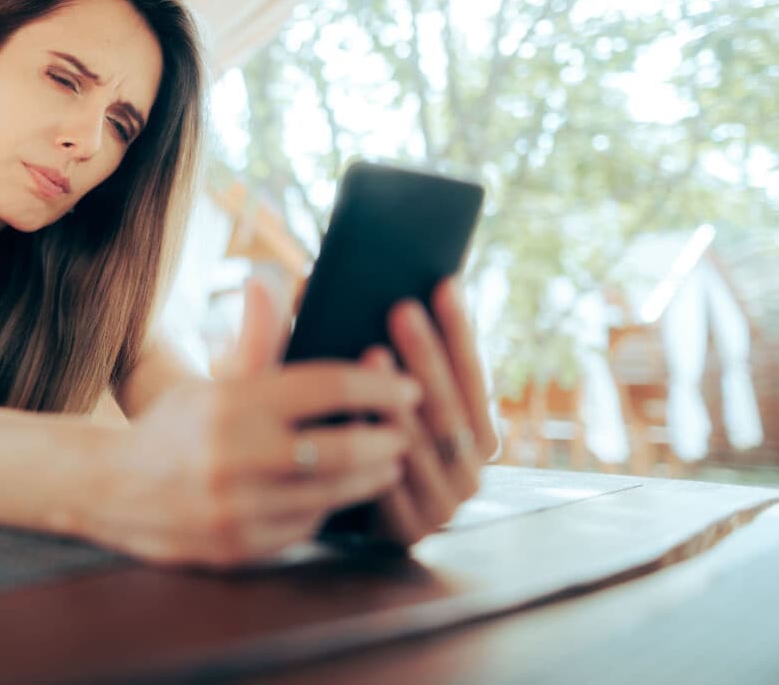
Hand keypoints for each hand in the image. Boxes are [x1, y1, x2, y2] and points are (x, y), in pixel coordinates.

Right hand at [89, 276, 420, 568]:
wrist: (111, 489)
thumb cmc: (173, 426)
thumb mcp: (211, 380)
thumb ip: (254, 340)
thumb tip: (270, 279)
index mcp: (230, 403)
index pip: (326, 386)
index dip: (377, 385)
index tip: (408, 386)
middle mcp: (234, 455)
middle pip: (342, 447)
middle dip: (387, 439)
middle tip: (407, 430)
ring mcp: (237, 508)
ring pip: (331, 494)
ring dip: (371, 478)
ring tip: (389, 463)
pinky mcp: (239, 548)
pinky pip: (306, 528)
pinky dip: (330, 509)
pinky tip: (342, 494)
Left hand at [362, 277, 498, 545]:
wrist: (336, 518)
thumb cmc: (361, 445)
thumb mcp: (380, 398)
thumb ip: (386, 351)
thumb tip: (359, 281)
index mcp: (477, 433)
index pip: (473, 374)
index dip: (459, 331)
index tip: (444, 284)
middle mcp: (472, 469)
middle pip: (449, 406)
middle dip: (427, 355)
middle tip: (402, 308)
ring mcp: (445, 503)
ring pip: (423, 444)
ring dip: (398, 399)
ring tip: (372, 353)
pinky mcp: (411, 530)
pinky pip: (390, 483)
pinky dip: (371, 446)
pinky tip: (350, 415)